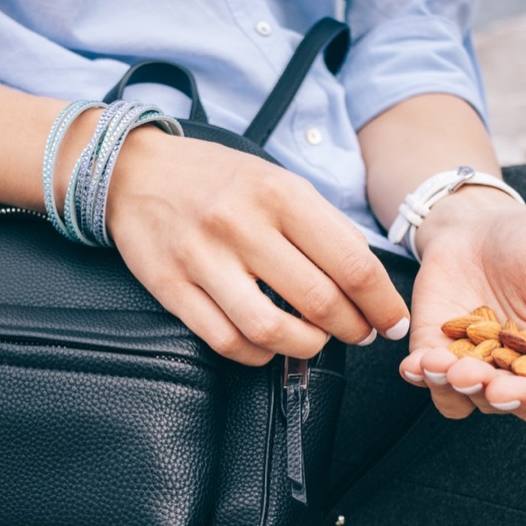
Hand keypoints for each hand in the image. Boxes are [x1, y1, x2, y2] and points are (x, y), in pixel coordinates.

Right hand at [106, 128, 410, 365]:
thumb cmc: (217, 180)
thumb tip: (367, 281)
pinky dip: (258, 354)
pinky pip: (226, 340)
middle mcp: (242, 225)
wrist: (135, 171)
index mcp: (279, 194)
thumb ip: (322, 226)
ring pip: (272, 329)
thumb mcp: (277, 182)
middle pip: (319, 301)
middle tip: (358, 333)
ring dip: (306, 347)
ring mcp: (203, 258)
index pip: (351, 262)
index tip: (390, 321)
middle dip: (352, 329)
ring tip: (315, 341)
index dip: (381, 303)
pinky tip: (269, 344)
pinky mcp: (171, 286)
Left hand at [398, 188, 525, 424]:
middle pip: (497, 403)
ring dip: (446, 389)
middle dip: (481, 391)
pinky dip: (418, 374)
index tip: (506, 390)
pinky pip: (423, 375)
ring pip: (456, 398)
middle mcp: (507, 369)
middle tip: (466, 374)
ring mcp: (467, 360)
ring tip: (437, 363)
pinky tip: (414, 364)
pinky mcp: (431, 345)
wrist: (482, 220)